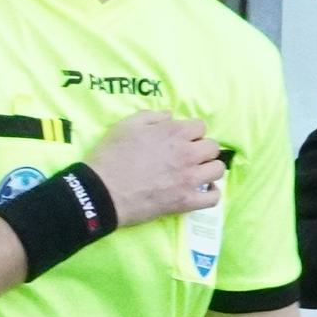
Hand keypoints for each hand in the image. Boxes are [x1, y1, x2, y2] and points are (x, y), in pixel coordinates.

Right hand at [83, 112, 224, 226]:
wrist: (99, 193)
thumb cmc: (110, 158)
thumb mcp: (124, 126)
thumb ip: (151, 116)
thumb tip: (170, 116)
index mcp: (174, 133)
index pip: (200, 127)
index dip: (189, 133)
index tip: (179, 140)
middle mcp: (187, 153)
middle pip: (212, 147)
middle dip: (201, 149)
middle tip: (186, 157)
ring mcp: (189, 179)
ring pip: (217, 169)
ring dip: (208, 169)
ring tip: (195, 174)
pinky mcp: (185, 201)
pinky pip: (213, 198)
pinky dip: (211, 194)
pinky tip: (203, 191)